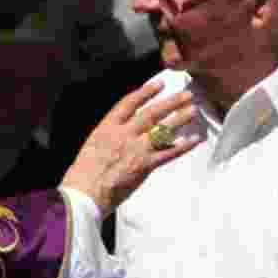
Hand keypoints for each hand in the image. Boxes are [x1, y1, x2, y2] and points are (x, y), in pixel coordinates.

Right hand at [61, 79, 200, 215]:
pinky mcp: (144, 165)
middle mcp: (123, 134)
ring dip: (180, 119)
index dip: (146, 92)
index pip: (129, 103)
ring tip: (193, 110)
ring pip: (162, 130)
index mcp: (107, 127)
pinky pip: (168, 153)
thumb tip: (122, 132)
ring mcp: (135, 149)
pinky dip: (183, 146)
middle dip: (170, 102)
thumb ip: (109, 136)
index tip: (159, 84)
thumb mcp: (92, 145)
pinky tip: (194, 140)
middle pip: (151, 113)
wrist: (85, 192)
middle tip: (186, 95)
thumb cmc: (83, 173)